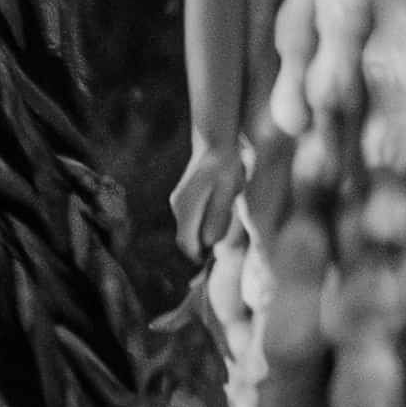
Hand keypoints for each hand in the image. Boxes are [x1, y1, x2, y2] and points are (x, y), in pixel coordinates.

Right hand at [171, 139, 246, 261]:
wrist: (214, 142)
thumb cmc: (226, 167)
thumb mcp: (227, 192)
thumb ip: (217, 218)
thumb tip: (209, 242)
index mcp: (187, 207)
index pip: (187, 243)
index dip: (199, 257)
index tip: (211, 264)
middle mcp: (178, 206)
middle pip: (185, 238)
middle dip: (200, 249)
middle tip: (218, 253)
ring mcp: (178, 202)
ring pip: (187, 230)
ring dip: (201, 236)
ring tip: (221, 229)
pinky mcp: (182, 198)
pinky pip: (189, 220)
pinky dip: (200, 226)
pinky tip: (216, 216)